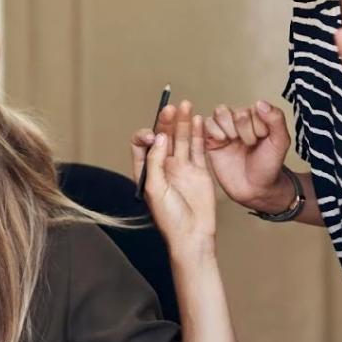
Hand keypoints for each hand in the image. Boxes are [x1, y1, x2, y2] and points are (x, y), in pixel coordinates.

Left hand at [133, 106, 216, 256]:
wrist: (192, 235)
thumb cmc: (169, 218)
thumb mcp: (154, 188)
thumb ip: (155, 161)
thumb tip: (160, 136)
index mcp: (147, 171)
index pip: (142, 145)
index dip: (146, 136)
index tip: (154, 137)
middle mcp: (163, 167)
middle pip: (163, 137)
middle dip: (166, 122)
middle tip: (170, 109)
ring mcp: (182, 168)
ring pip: (181, 139)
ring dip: (182, 122)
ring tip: (186, 106)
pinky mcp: (199, 171)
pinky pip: (198, 148)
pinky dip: (197, 133)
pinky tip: (197, 119)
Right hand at [201, 100, 292, 211]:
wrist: (254, 188)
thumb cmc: (268, 166)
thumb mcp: (280, 142)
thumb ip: (276, 119)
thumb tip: (259, 102)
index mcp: (256, 117)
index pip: (252, 109)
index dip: (257, 126)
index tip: (262, 140)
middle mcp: (239, 121)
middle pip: (235, 112)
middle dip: (244, 131)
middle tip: (249, 145)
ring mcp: (224, 129)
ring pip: (219, 113)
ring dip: (228, 130)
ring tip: (233, 143)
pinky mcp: (210, 139)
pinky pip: (206, 124)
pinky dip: (213, 131)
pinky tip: (221, 142)